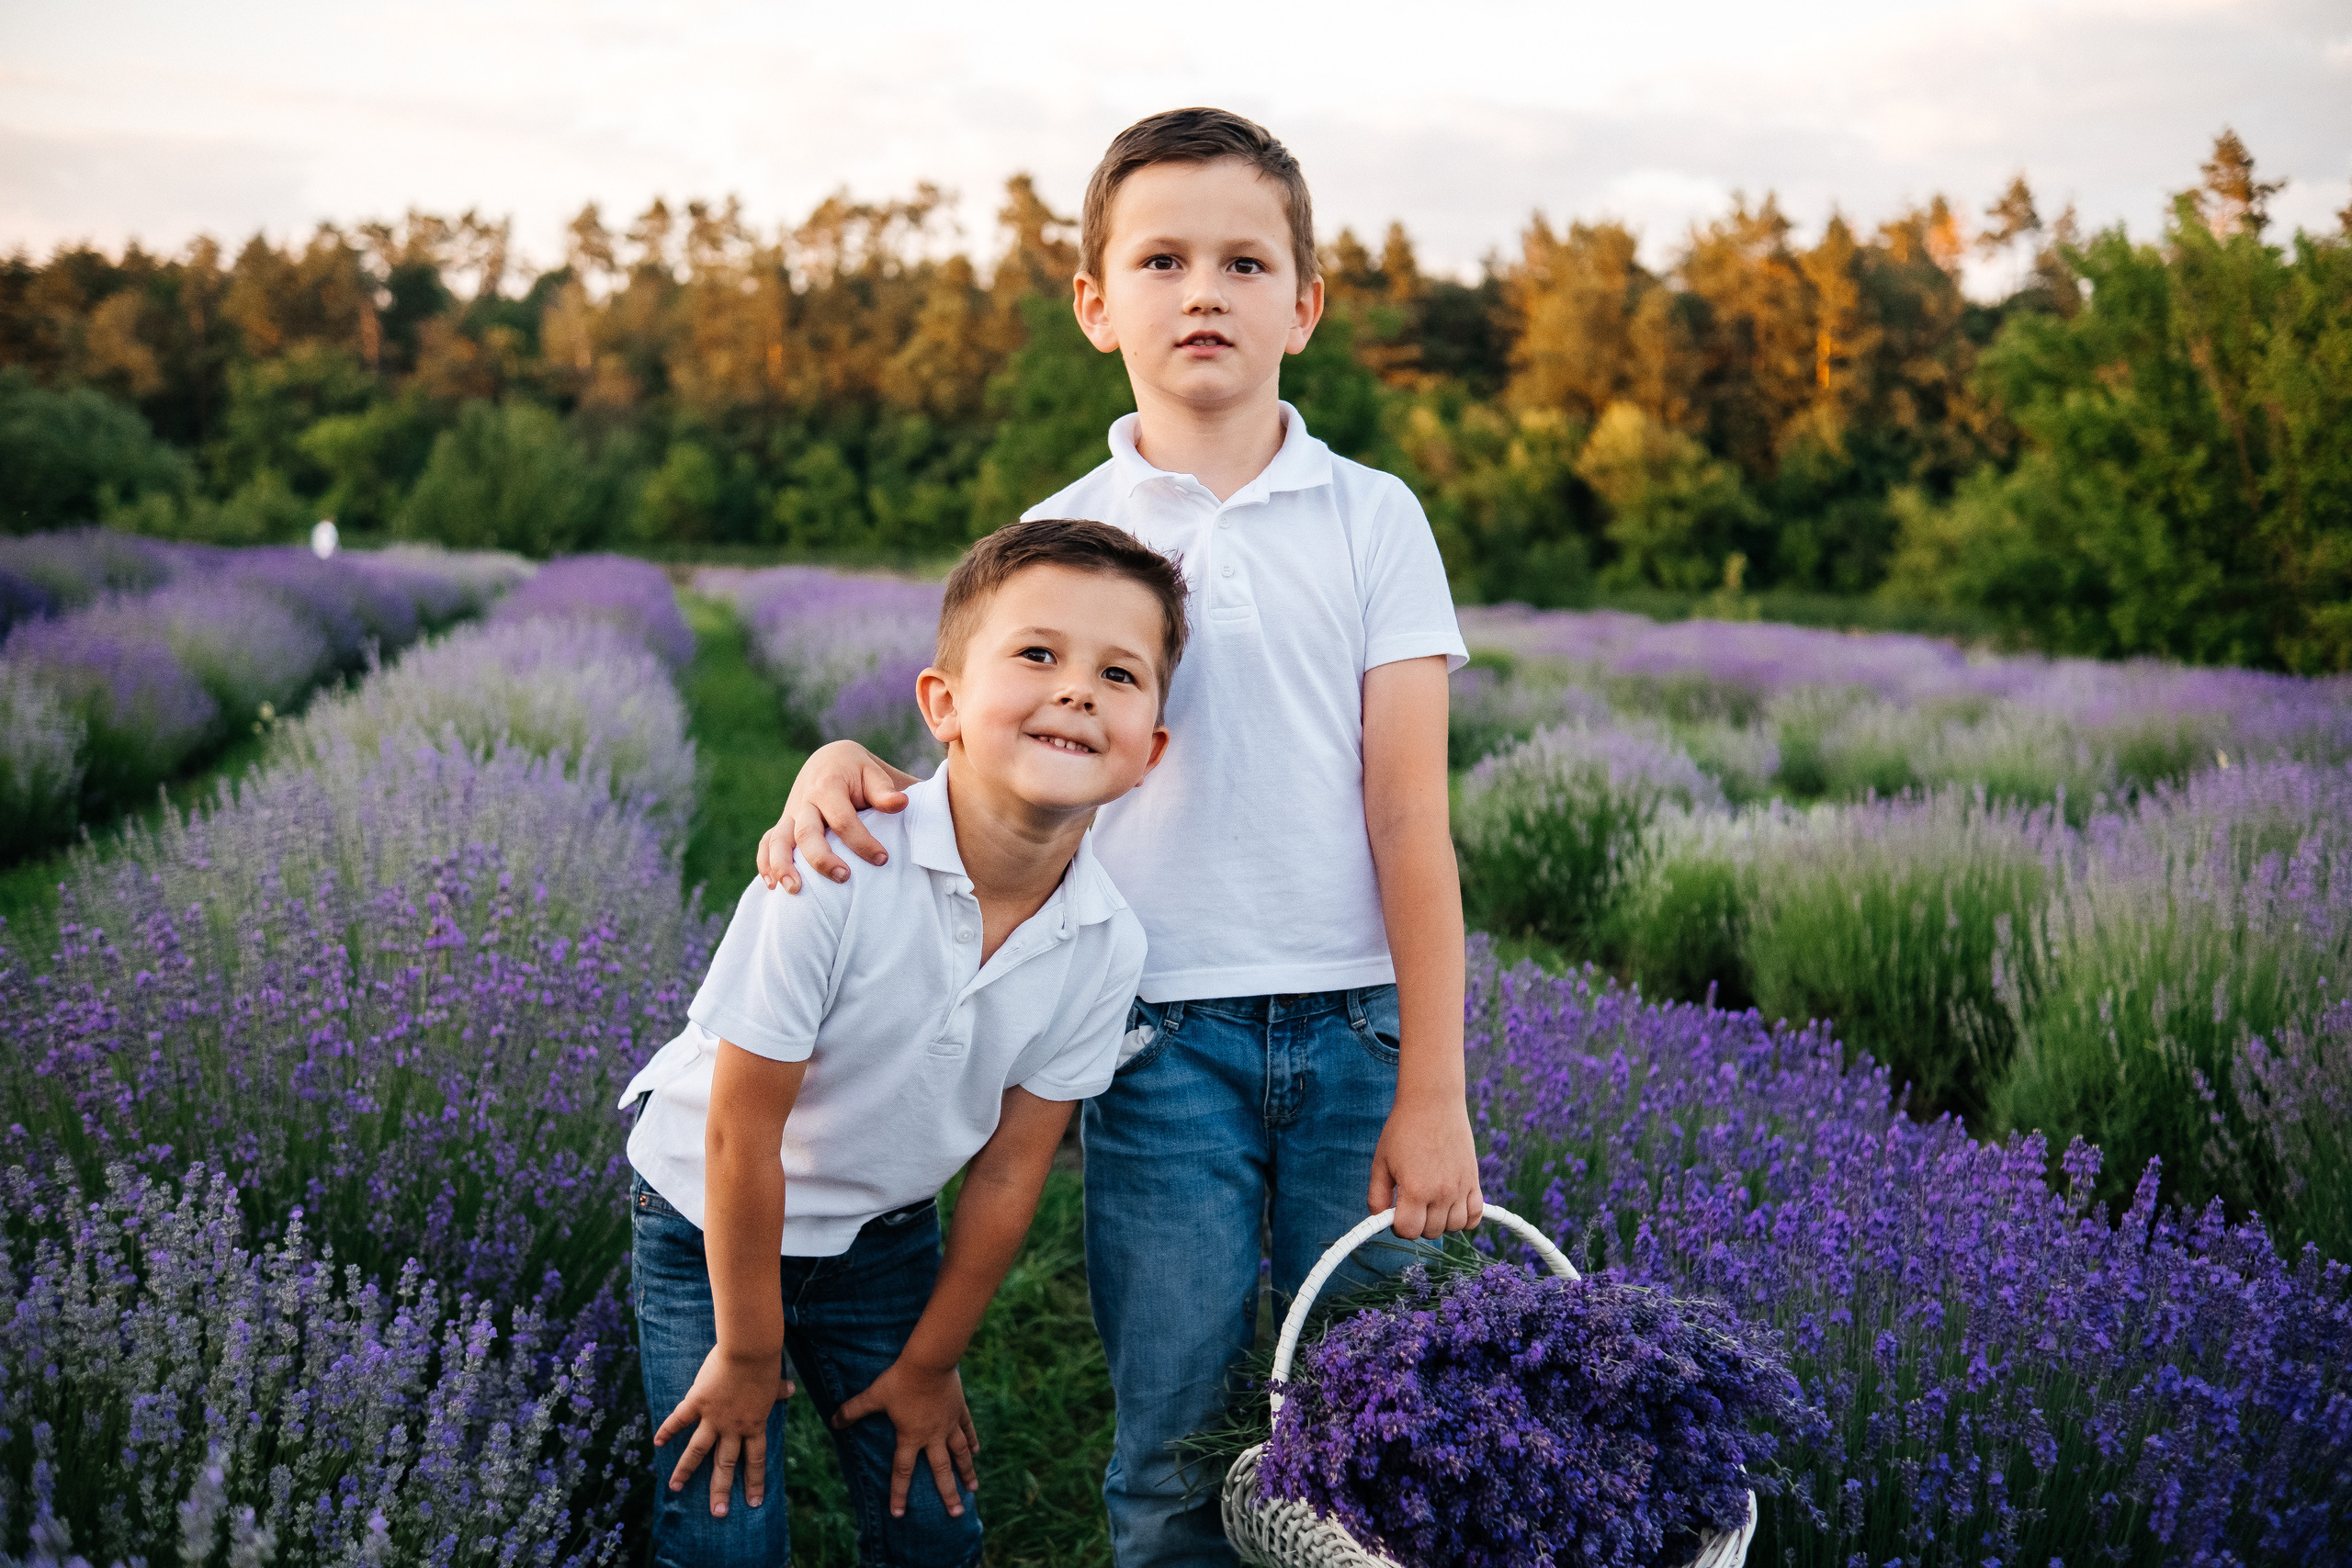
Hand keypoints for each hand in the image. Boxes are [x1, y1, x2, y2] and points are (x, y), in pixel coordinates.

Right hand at [653, 1347, 795, 1516]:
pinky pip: (680, 1419)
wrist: (749, 1350)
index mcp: (754, 1424)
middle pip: (726, 1464)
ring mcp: (713, 1417)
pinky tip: (656, 1443)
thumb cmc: (765, 1363)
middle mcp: (733, 1427)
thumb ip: (778, 1391)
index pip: (755, 1460)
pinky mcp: (697, 1402)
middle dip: (721, 1490)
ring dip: (686, 1470)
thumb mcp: (774, 1381)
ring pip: (698, 1450)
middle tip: (718, 1513)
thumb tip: (790, 1390)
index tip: (753, 1502)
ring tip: (675, 1488)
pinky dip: (667, 1430)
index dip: (754, 1481)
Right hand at [757, 741, 911, 892]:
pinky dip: (765, 863)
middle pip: (807, 833)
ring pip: (778, 840)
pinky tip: (771, 886)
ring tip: (795, 890)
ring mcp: (791, 813)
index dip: (862, 842)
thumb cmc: (858, 772)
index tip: (882, 859)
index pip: (842, 819)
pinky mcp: (784, 824)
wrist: (830, 760)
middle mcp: (805, 801)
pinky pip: (768, 843)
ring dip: (783, 866)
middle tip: (845, 878)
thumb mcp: (873, 774)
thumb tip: (901, 803)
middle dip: (822, 859)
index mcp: (828, 786)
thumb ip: (884, 792)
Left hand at [832, 1358, 980, 1518]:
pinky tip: (976, 1452)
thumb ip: (854, 1410)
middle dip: (948, 1494)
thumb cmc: (900, 1380)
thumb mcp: (874, 1395)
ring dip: (966, 1471)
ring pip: (960, 1453)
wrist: (929, 1361)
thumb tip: (833, 1421)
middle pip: (941, 1470)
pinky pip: (967, 1429)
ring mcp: (949, 1423)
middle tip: (956, 1513)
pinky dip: (971, 1441)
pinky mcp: (959, 1409)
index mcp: (910, 1437)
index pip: (902, 1471)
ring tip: (973, 1489)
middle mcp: (932, 1436)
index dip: (898, 1494)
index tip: (899, 1514)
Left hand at [1369, 1095, 1483, 1238]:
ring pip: (1454, 1227)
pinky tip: (1452, 1207)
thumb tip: (1380, 1219)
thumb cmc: (1403, 1129)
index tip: (1396, 1215)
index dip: (1399, 1227)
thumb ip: (1377, 1195)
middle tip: (1411, 1205)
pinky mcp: (1473, 1180)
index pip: (1410, 1231)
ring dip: (1440, 1222)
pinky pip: (1476, 1215)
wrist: (1433, 1102)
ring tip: (1430, 1204)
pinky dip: (1465, 1218)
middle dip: (1418, 1224)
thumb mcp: (1380, 1162)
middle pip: (1432, 1232)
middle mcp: (1441, 1192)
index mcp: (1416, 1189)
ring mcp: (1460, 1187)